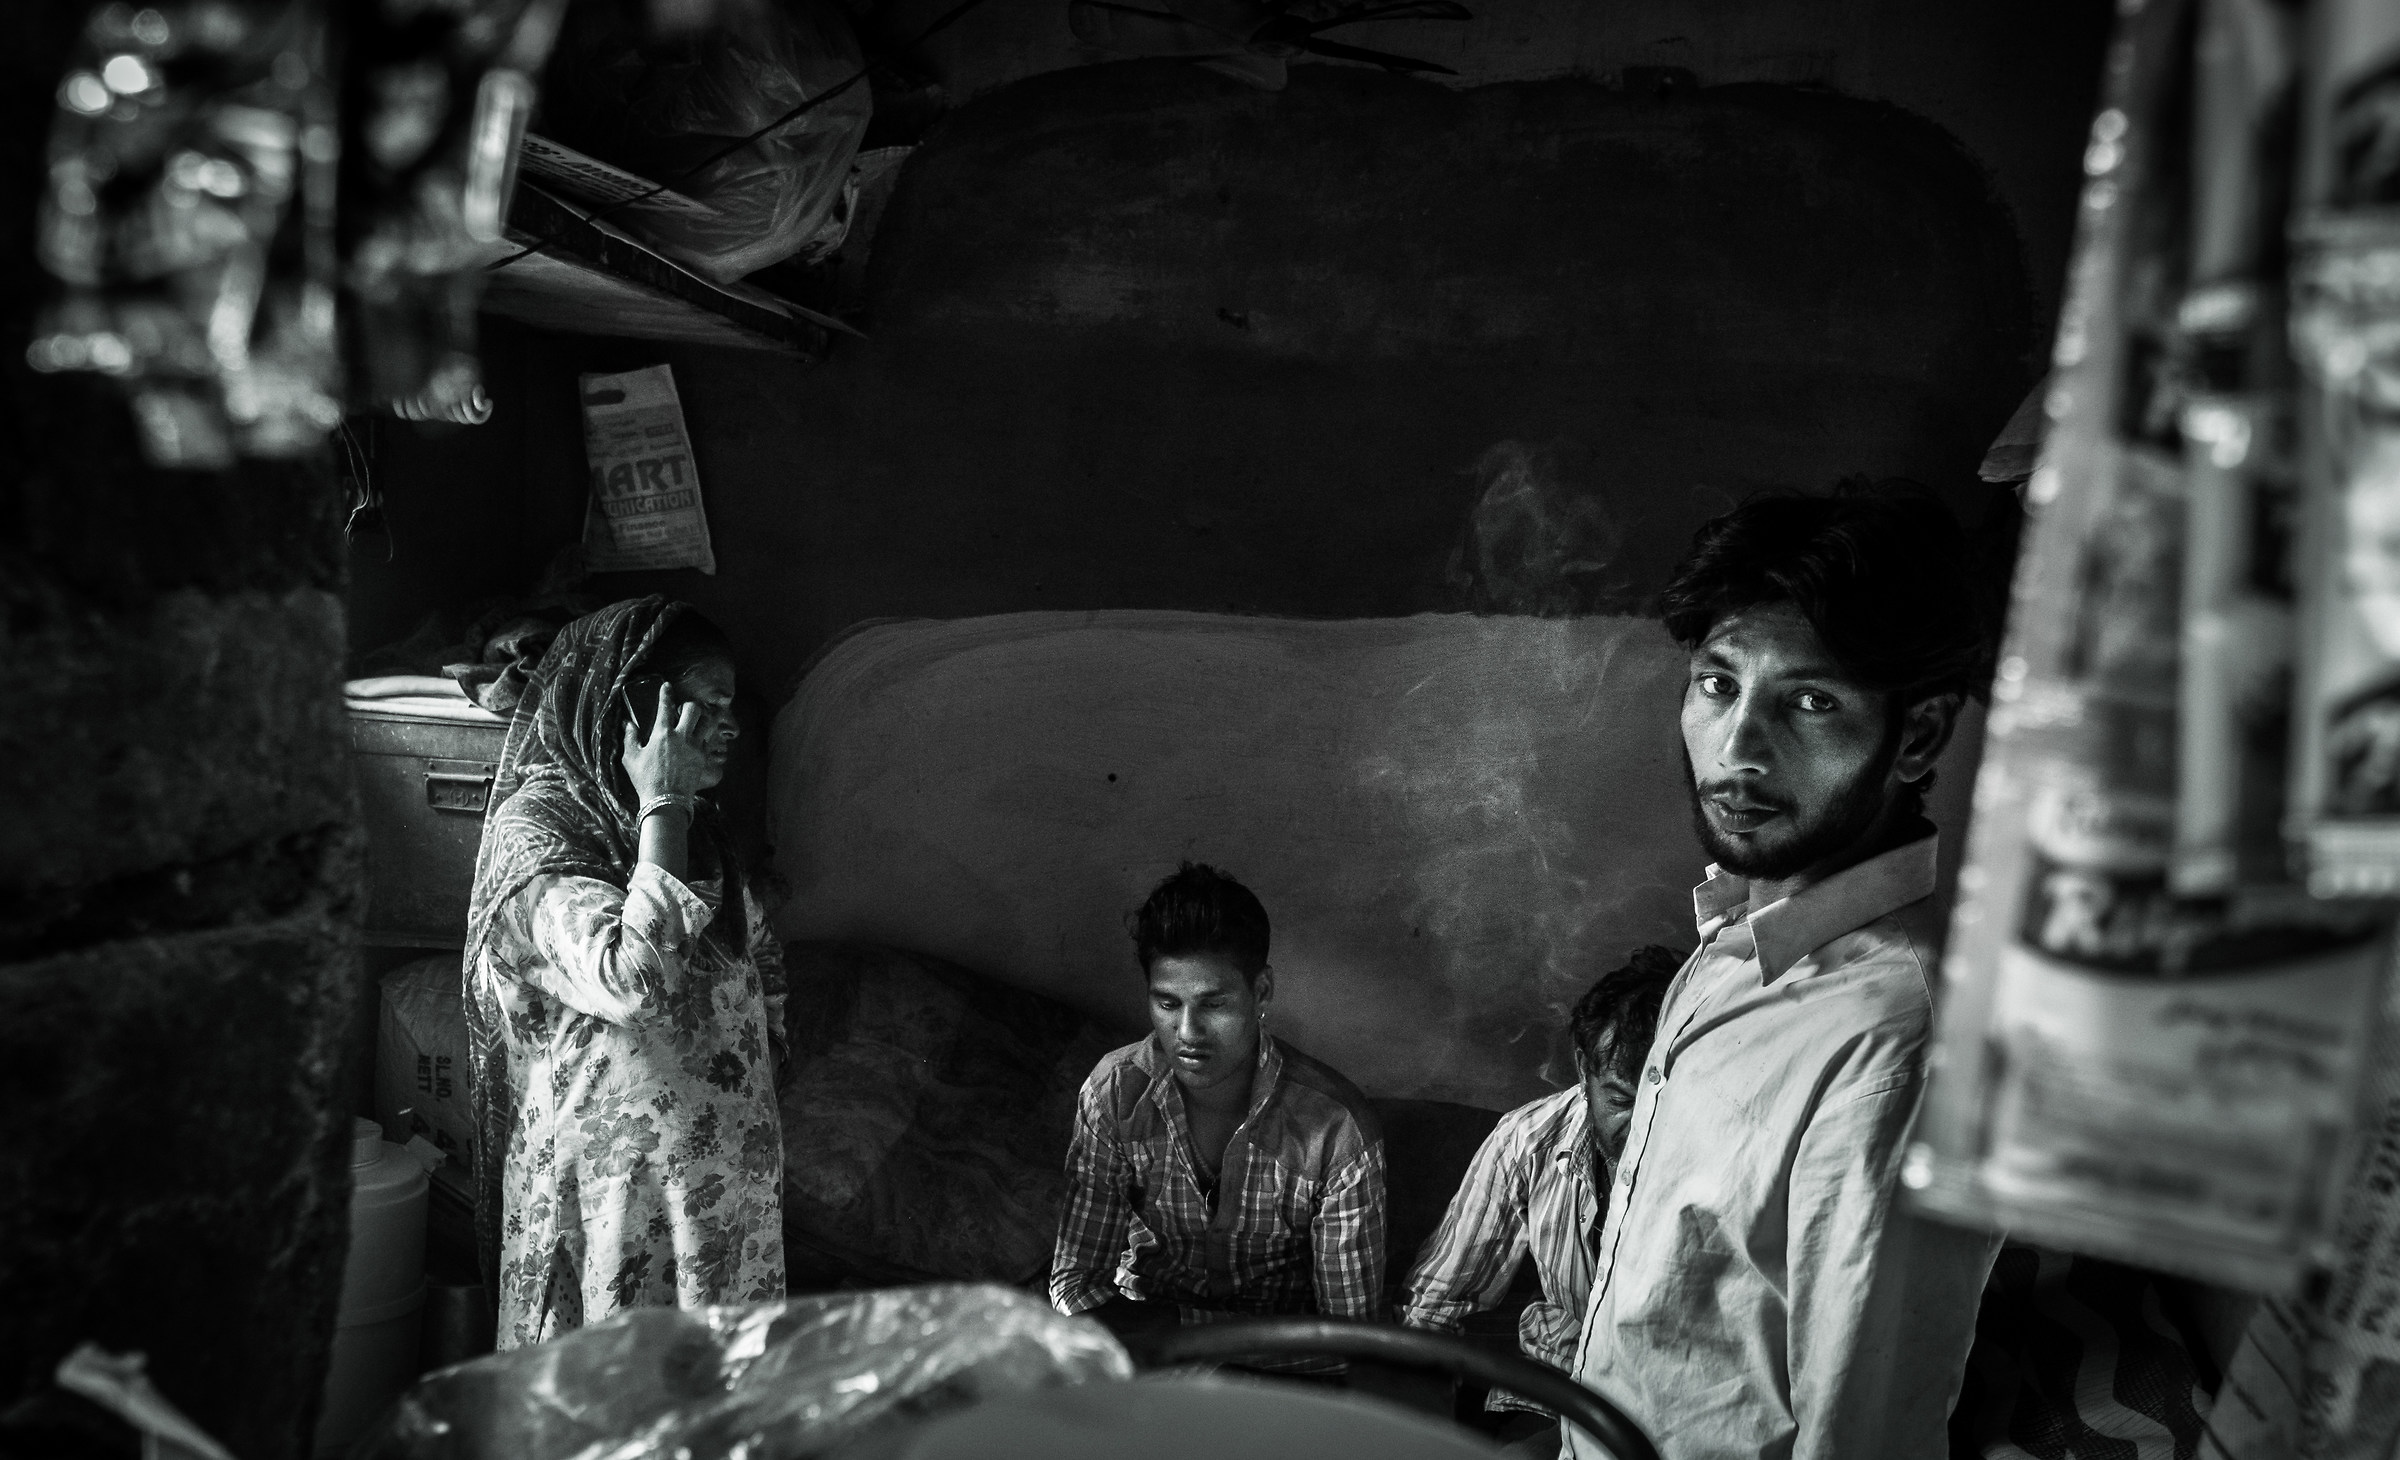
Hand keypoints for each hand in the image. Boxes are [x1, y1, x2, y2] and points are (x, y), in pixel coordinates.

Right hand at [621, 681, 711, 801]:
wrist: (666, 801)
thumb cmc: (645, 780)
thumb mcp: (631, 758)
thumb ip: (630, 738)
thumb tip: (629, 724)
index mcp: (662, 734)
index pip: (665, 706)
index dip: (666, 693)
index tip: (667, 686)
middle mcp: (682, 736)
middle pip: (694, 709)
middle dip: (689, 706)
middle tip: (682, 711)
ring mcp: (696, 747)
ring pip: (708, 723)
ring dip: (702, 720)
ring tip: (695, 723)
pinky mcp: (704, 758)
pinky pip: (709, 741)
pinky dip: (704, 738)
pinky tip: (698, 741)